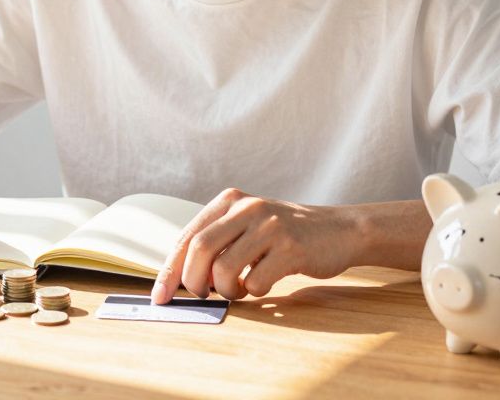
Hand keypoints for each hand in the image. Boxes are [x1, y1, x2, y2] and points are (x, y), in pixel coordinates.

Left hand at [151, 188, 359, 302]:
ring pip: (224, 269)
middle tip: (203, 295)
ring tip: (239, 290)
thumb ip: (217, 243)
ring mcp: (270, 225)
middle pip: (200, 249)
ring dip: (226, 291)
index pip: (187, 236)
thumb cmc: (285, 235)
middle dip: (192, 282)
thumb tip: (181, 279)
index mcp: (230, 201)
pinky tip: (262, 286)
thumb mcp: (248, 226)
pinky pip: (256, 282)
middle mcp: (248, 207)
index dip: (169, 270)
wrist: (339, 230)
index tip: (160, 297)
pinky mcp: (291, 247)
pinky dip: (253, 293)